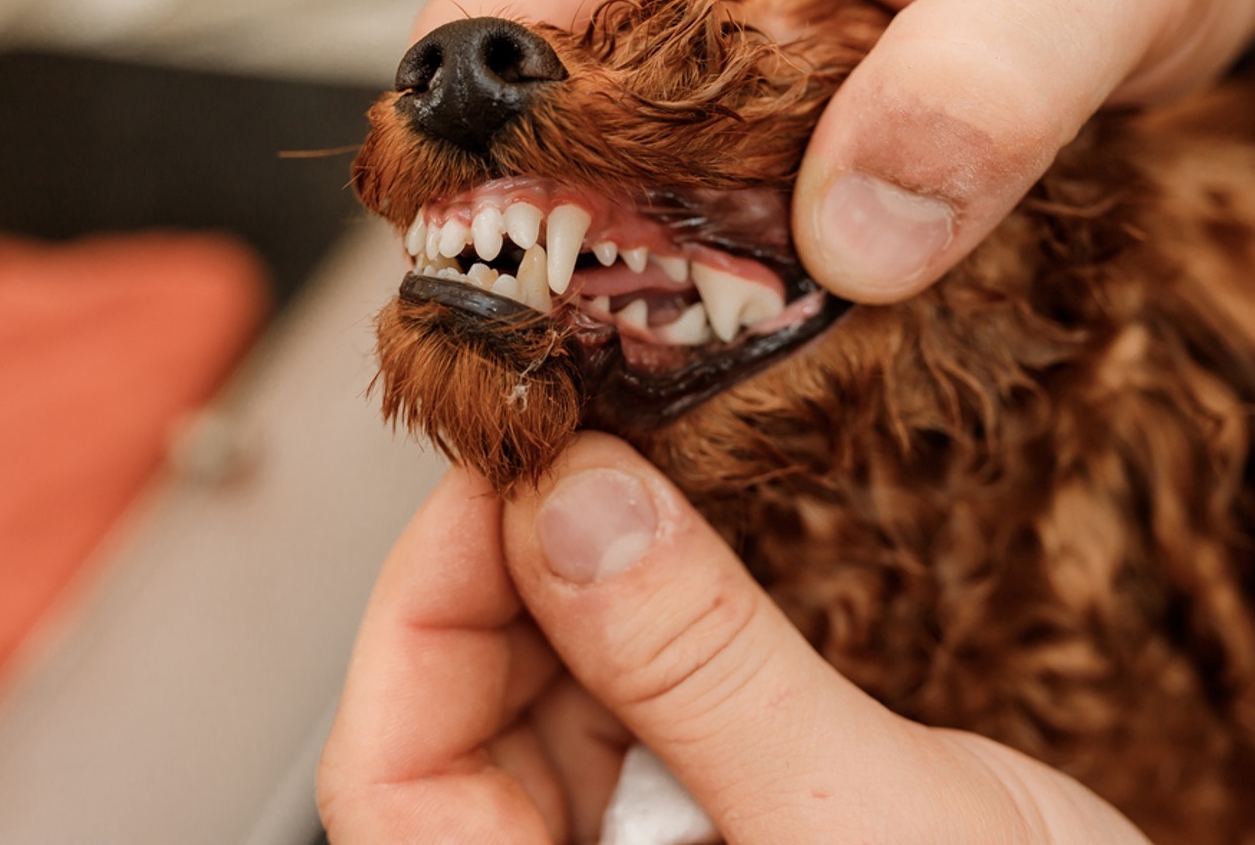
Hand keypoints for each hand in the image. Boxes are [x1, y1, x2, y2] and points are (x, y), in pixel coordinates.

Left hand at [317, 433, 1153, 843]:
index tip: (504, 475)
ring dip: (594, 587)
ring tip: (653, 480)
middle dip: (515, 576)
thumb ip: (706, 666)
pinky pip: (655, 712)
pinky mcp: (734, 831)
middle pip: (464, 731)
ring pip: (558, 708)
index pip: (391, 778)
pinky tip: (712, 555)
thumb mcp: (863, 818)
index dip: (420, 610)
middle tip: (587, 448)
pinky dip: (670, 622)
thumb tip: (572, 506)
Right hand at [409, 0, 1254, 302]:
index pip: (489, 22)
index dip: (484, 180)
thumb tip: (848, 236)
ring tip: (659, 374)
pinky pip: (628, 182)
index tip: (548, 316)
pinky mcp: (704, 73)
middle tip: (606, 381)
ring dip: (590, 270)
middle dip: (530, 245)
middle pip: (497, 110)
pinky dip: (655, 264)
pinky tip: (711, 328)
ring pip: (552, 159)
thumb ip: (993, 80)